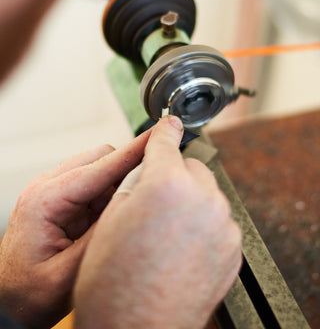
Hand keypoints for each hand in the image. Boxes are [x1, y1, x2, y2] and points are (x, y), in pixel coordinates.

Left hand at [0, 129, 150, 328]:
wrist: (7, 303)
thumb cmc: (27, 294)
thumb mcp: (68, 273)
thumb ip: (102, 234)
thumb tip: (134, 203)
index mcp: (44, 200)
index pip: (100, 166)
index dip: (134, 151)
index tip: (159, 135)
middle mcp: (46, 187)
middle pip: (100, 157)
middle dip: (129, 166)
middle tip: (154, 183)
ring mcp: (52, 192)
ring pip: (99, 169)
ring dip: (119, 183)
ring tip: (133, 208)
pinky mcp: (60, 201)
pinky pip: (93, 186)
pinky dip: (109, 196)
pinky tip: (115, 217)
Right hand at [74, 116, 241, 328]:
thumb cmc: (116, 283)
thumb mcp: (111, 218)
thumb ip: (136, 181)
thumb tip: (149, 169)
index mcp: (167, 185)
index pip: (167, 142)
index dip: (164, 131)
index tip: (170, 124)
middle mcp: (201, 199)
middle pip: (191, 167)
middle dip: (174, 175)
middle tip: (155, 201)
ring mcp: (222, 225)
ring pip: (207, 194)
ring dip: (190, 201)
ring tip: (167, 231)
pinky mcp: (232, 248)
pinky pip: (218, 221)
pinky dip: (203, 225)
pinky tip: (182, 246)